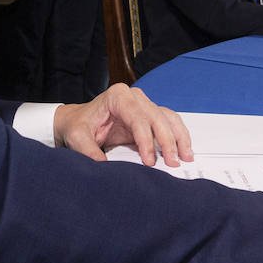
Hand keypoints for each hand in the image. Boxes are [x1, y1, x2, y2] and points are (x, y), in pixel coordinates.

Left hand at [54, 83, 191, 166]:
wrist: (78, 122)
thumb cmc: (79, 125)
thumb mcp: (77, 137)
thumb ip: (88, 151)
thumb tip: (104, 166)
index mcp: (117, 96)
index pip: (138, 118)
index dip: (146, 140)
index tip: (149, 161)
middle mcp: (134, 97)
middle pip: (157, 117)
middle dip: (167, 141)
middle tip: (172, 162)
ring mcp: (144, 105)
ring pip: (168, 118)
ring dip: (179, 138)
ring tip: (185, 157)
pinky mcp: (149, 117)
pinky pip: (169, 123)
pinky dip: (178, 137)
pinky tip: (183, 151)